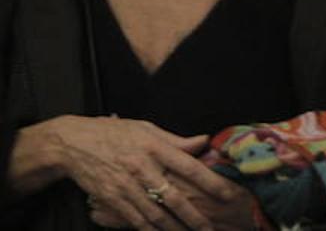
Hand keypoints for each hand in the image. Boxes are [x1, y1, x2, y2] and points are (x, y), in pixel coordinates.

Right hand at [30, 115, 250, 229]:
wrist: (73, 144)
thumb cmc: (114, 133)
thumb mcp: (147, 128)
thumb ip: (176, 140)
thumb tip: (205, 140)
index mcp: (154, 147)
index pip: (189, 167)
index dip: (210, 182)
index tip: (227, 194)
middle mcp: (141, 168)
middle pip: (174, 197)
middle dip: (194, 216)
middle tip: (211, 228)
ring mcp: (125, 186)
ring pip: (155, 214)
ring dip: (175, 228)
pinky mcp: (112, 199)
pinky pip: (134, 220)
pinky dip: (150, 230)